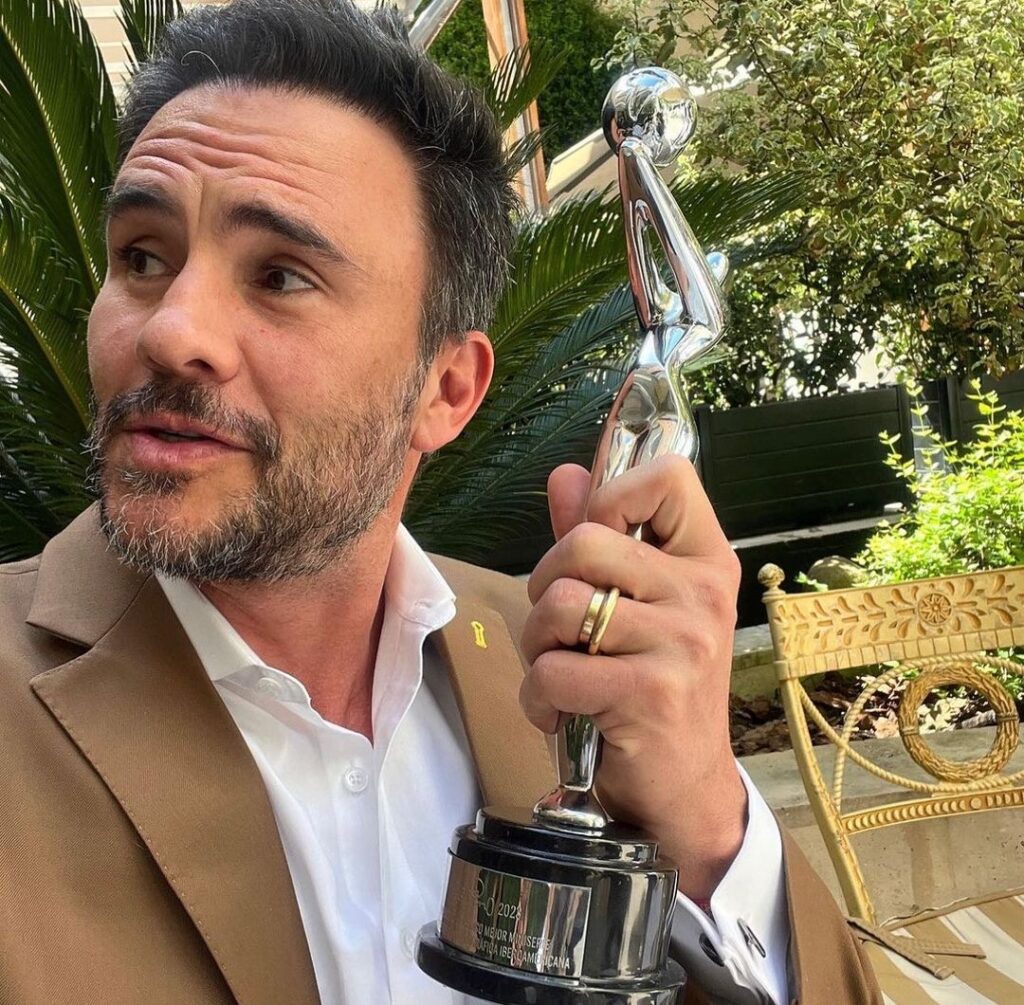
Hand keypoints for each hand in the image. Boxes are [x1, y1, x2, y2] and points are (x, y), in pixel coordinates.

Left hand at [520, 457, 746, 899]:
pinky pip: (552, 670)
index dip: (611, 497)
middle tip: (559, 629)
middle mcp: (702, 592)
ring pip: (559, 604)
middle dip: (544, 585)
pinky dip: (538, 698)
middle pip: (583, 542)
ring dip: (536, 644)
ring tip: (560, 670)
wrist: (686, 788)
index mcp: (705, 559)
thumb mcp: (635, 606)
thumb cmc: (654, 685)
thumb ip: (600, 538)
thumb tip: (565, 474)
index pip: (668, 476)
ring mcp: (682, 642)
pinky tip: (562, 714)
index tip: (598, 543)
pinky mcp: (650, 694)